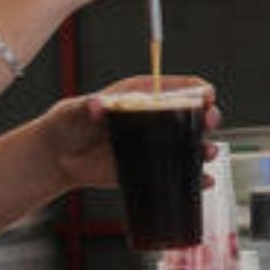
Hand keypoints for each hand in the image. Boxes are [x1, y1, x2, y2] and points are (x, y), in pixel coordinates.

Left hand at [40, 76, 221, 189]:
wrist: (60, 156)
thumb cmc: (70, 123)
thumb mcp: (78, 110)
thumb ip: (89, 106)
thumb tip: (97, 105)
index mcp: (142, 96)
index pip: (177, 87)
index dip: (196, 89)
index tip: (206, 95)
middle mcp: (154, 120)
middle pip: (191, 115)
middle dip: (207, 117)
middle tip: (209, 120)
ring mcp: (155, 146)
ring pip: (190, 146)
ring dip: (205, 148)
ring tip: (208, 152)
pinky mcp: (151, 170)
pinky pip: (179, 175)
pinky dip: (195, 179)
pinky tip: (204, 181)